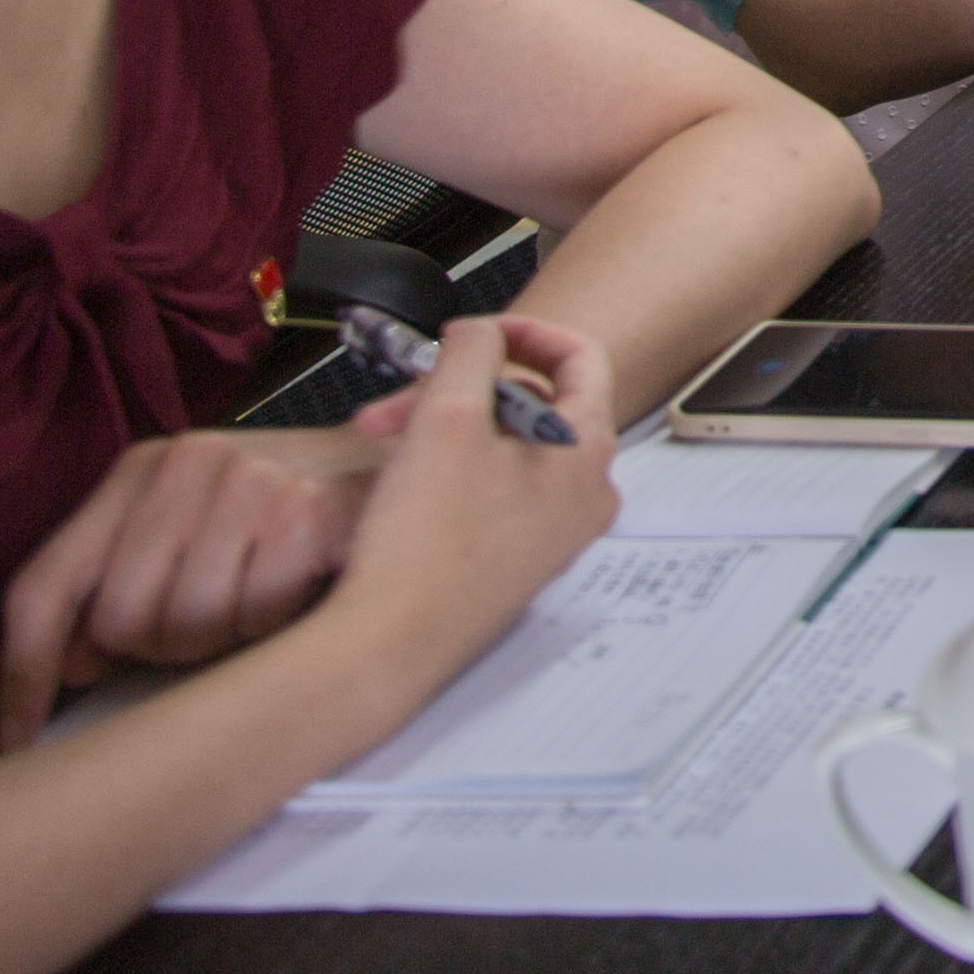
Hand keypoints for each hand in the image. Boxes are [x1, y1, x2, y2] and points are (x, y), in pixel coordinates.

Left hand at [0, 421, 392, 743]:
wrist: (418, 468)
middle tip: (211, 628)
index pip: (43, 586)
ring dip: (223, 639)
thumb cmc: (295, 515)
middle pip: (118, 621)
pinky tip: (300, 592)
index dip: (25, 675)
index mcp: (141, 467)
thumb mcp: (194, 529)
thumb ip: (122, 583)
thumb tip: (72, 667)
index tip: (18, 737)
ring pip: (185, 626)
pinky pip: (254, 616)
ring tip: (259, 605)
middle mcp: (189, 461)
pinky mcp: (308, 508)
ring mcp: (252, 480)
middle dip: (158, 651)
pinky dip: (275, 624)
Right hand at [273, 316, 622, 716]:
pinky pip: (495, 493)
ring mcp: (554, 533)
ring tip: (384, 441)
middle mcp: (585, 495)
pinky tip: (403, 482)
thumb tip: (481, 333)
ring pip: (505, 449)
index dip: (524, 332)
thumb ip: (472, 351)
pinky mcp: (517, 562)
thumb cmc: (425, 545)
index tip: (475, 333)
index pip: (582, 358)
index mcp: (588, 453)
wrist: (391, 642)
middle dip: (459, 390)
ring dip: (444, 430)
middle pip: (532, 405)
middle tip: (400, 398)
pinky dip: (451, 472)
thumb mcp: (446, 415)